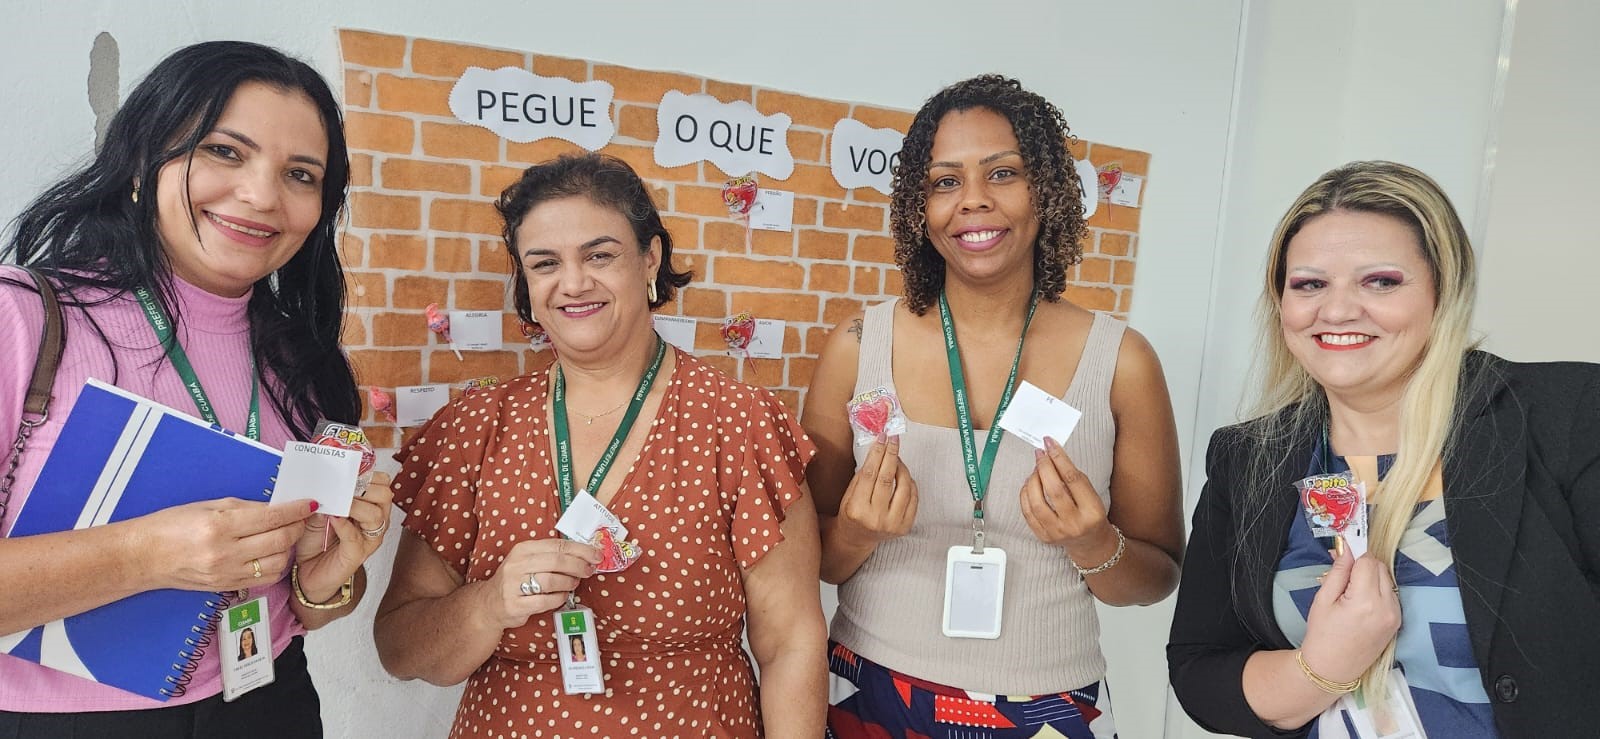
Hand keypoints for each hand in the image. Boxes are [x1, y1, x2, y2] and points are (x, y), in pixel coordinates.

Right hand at [137, 498, 315, 591]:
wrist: (143, 557)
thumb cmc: (171, 526)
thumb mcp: (208, 505)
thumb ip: (246, 507)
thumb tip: (277, 507)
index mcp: (220, 525)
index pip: (272, 517)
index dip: (297, 509)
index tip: (310, 503)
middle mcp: (225, 552)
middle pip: (280, 540)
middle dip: (298, 527)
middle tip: (302, 517)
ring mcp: (227, 573)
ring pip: (278, 562)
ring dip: (289, 548)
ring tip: (286, 535)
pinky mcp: (226, 587)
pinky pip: (264, 579)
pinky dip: (276, 566)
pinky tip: (272, 554)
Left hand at [293, 472, 396, 602]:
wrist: (306, 570)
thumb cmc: (315, 539)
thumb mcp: (318, 509)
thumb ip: (325, 494)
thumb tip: (325, 478)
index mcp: (370, 504)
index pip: (382, 481)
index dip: (367, 473)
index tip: (347, 470)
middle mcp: (376, 520)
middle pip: (384, 494)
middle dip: (363, 487)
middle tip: (343, 487)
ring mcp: (369, 538)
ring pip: (375, 515)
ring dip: (354, 505)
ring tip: (335, 504)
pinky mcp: (358, 554)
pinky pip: (356, 536)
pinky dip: (343, 525)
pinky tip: (331, 519)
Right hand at [480, 538, 601, 629]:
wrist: (490, 604)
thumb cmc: (517, 580)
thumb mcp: (528, 561)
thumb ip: (551, 556)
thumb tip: (585, 555)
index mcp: (523, 549)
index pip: (557, 545)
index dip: (580, 550)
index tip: (596, 555)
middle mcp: (516, 564)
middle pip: (556, 561)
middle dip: (579, 565)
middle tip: (590, 570)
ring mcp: (514, 585)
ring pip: (551, 580)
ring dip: (569, 582)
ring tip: (574, 583)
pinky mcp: (515, 605)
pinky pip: (545, 601)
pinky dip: (559, 598)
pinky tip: (562, 596)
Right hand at [835, 435, 918, 544]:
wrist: (857, 539)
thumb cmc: (851, 514)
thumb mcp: (849, 495)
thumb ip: (863, 476)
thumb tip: (879, 450)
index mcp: (857, 509)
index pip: (869, 474)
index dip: (877, 453)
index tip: (882, 438)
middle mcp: (875, 518)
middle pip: (887, 478)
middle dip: (891, 454)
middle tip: (893, 439)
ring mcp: (892, 524)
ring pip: (904, 487)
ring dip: (902, 468)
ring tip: (897, 459)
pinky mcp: (905, 527)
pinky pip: (913, 498)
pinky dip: (910, 483)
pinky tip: (903, 476)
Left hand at [1020, 437, 1116, 561]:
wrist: (1089, 542)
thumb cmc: (1090, 513)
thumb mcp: (1091, 494)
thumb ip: (1073, 477)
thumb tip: (1051, 454)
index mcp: (1092, 511)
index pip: (1073, 479)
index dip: (1059, 458)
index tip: (1050, 443)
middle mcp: (1075, 523)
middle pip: (1054, 490)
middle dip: (1044, 467)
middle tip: (1040, 454)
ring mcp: (1057, 532)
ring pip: (1037, 502)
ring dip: (1033, 480)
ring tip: (1035, 470)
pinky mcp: (1043, 537)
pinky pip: (1028, 513)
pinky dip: (1026, 495)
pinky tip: (1029, 484)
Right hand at [1300, 542, 1401, 684]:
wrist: (1332, 668)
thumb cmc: (1322, 634)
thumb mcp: (1323, 599)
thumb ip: (1338, 571)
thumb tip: (1347, 548)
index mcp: (1365, 601)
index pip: (1368, 561)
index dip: (1354, 555)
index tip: (1342, 554)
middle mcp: (1386, 607)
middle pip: (1381, 568)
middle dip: (1363, 565)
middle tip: (1343, 575)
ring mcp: (1395, 615)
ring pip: (1387, 579)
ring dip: (1372, 577)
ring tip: (1351, 591)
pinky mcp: (1397, 621)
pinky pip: (1390, 594)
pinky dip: (1378, 590)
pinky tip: (1361, 601)